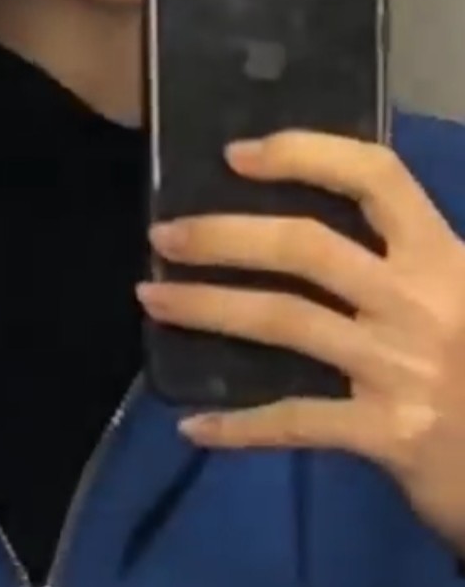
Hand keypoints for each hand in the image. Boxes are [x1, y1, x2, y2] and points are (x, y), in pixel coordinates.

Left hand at [139, 132, 464, 555]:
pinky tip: (192, 425)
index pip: (375, 177)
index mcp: (443, 255)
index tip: (235, 156)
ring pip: (284, 320)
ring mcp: (401, 367)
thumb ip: (398, 262)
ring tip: (152, 300)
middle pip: (306, 246)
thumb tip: (295, 229)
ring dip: (207, 308)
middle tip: (164, 236)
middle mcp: (421, 300)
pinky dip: (239, 424)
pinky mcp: (388, 432)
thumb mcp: (459, 295)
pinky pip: (295, 420)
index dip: (304, 154)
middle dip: (224, 236)